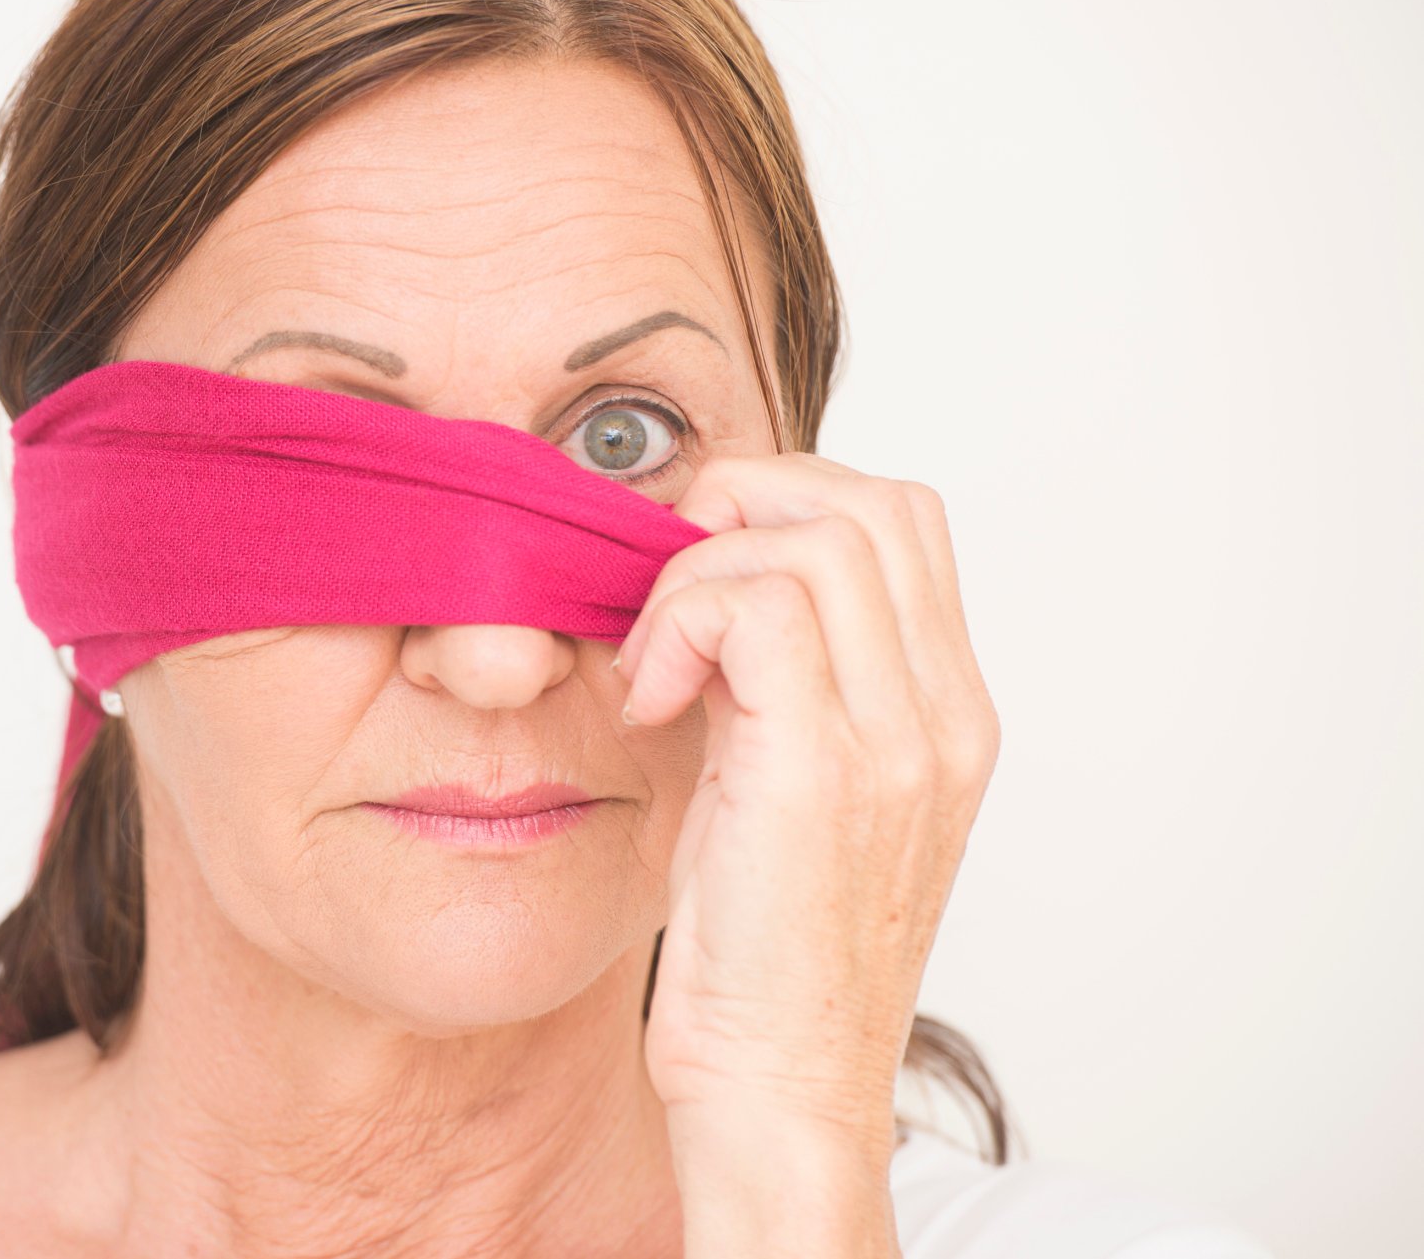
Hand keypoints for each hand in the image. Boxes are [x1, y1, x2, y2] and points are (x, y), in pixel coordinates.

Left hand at [618, 452, 1000, 1160]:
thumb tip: (709, 586)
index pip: (902, 523)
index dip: (787, 507)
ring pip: (813, 539)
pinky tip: (647, 701)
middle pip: (873, 504)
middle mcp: (943, 718)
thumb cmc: (766, 956)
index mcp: (947, 717)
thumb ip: (779, 683)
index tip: (701, 577)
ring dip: (697, 575)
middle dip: (746, 506)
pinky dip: (678, 624)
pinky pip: (754, 607)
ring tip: (654, 667)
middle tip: (671, 594)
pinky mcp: (822, 770)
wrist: (781, 1089)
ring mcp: (896, 741)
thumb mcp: (789, 791)